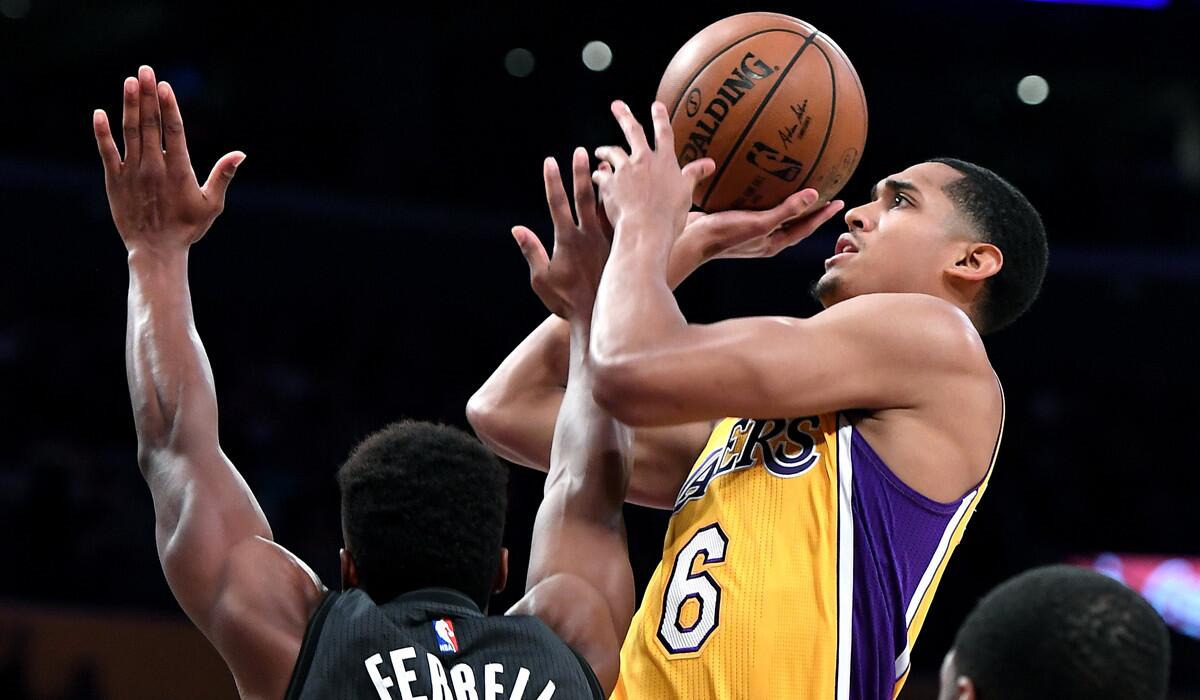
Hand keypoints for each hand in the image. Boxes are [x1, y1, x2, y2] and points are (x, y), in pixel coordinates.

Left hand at [94, 65, 243, 254]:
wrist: (156, 250)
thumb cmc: (187, 228)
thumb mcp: (212, 204)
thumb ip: (223, 176)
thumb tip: (241, 154)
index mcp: (179, 171)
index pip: (174, 131)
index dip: (169, 106)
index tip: (164, 86)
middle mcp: (154, 167)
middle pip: (150, 124)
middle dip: (147, 95)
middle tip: (146, 71)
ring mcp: (133, 173)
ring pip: (130, 132)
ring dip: (129, 105)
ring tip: (129, 82)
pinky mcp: (115, 180)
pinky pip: (107, 152)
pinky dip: (103, 132)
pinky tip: (100, 113)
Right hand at [513, 148, 610, 320]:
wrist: (598, 318)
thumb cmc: (566, 303)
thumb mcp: (542, 280)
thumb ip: (531, 252)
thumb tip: (516, 228)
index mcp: (567, 240)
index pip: (557, 203)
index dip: (552, 181)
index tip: (550, 160)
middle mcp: (588, 235)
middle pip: (584, 197)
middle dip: (580, 173)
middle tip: (581, 152)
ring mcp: (607, 240)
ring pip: (606, 205)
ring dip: (605, 184)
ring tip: (607, 164)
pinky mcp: (621, 247)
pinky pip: (623, 220)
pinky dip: (622, 203)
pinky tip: (627, 191)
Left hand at [592, 101, 714, 235]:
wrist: (646, 230)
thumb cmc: (670, 216)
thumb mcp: (686, 194)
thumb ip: (694, 175)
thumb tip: (710, 163)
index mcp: (665, 161)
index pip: (664, 133)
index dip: (660, 118)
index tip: (656, 105)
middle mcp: (644, 160)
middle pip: (633, 132)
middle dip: (624, 116)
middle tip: (616, 105)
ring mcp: (625, 170)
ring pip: (612, 152)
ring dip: (605, 150)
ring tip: (599, 150)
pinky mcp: (609, 183)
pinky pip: (601, 175)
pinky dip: (598, 175)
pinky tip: (595, 176)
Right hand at [680, 189, 845, 262]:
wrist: (690, 240)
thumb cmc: (724, 235)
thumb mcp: (758, 223)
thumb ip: (786, 211)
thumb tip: (813, 195)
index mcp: (773, 243)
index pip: (805, 229)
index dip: (823, 216)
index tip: (839, 202)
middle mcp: (764, 238)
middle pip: (794, 224)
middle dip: (811, 211)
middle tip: (826, 193)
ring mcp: (749, 231)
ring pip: (776, 215)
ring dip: (789, 203)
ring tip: (798, 185)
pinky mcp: (735, 220)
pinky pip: (758, 207)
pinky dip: (766, 196)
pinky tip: (761, 182)